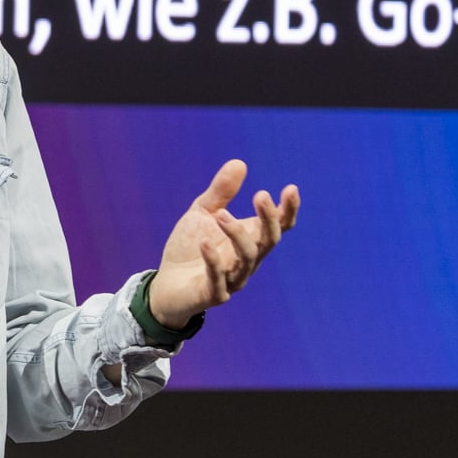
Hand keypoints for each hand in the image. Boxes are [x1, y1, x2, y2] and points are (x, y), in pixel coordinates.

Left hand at [150, 159, 300, 328]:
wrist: (165, 284)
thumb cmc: (189, 247)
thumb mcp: (202, 213)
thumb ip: (220, 192)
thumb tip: (239, 162)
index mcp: (250, 239)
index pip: (279, 226)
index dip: (288, 209)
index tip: (291, 188)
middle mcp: (248, 260)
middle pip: (269, 240)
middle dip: (269, 218)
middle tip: (261, 195)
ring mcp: (233, 279)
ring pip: (248, 258)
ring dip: (237, 234)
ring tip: (221, 214)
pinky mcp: (213, 294)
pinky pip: (219, 279)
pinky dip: (213, 261)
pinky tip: (204, 243)